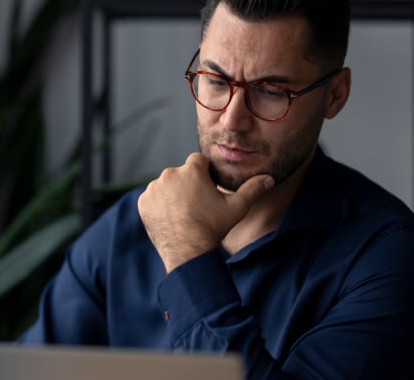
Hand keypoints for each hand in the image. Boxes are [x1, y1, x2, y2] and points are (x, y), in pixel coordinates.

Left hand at [137, 153, 273, 272]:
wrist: (188, 251)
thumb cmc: (213, 227)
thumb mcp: (237, 207)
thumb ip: (253, 189)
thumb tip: (269, 179)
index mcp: (191, 170)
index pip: (198, 162)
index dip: (205, 174)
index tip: (208, 189)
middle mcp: (170, 174)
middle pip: (181, 174)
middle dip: (188, 185)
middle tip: (197, 206)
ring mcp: (154, 188)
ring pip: (166, 186)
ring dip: (173, 195)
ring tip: (185, 214)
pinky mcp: (144, 202)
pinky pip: (153, 199)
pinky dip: (160, 206)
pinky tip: (172, 219)